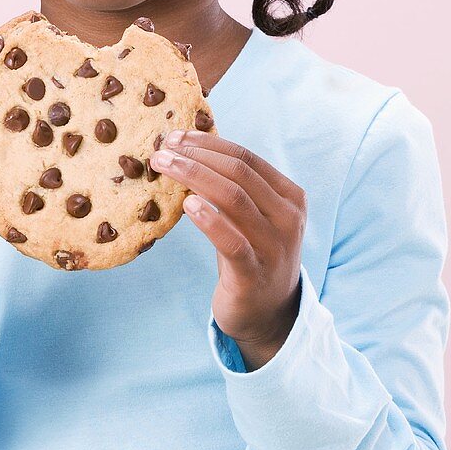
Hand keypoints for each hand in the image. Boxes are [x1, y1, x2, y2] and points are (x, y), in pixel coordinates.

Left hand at [150, 130, 305, 368]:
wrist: (268, 312)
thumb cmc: (251, 252)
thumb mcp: (251, 215)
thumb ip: (232, 186)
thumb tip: (184, 148)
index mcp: (289, 196)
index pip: (245, 157)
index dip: (208, 143)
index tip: (175, 137)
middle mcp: (287, 218)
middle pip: (238, 173)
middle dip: (196, 156)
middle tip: (161, 150)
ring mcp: (274, 246)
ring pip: (233, 199)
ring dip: (193, 176)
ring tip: (163, 166)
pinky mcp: (254, 274)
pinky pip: (231, 241)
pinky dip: (209, 219)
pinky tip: (187, 205)